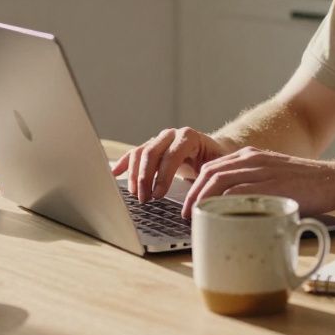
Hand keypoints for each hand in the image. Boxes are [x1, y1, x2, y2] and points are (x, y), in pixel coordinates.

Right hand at [111, 127, 233, 201]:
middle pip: (151, 153)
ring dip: (135, 175)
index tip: (158, 195)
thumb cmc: (217, 161)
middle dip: (145, 178)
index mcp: (189, 137)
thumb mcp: (219, 168)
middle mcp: (171, 135)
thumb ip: (212, 178)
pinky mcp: (151, 147)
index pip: (172, 154)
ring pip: (140, 153)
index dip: (163, 175)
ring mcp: (159, 139)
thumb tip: (204, 197)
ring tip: (135, 195)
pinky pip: (134, 153)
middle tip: (144, 199)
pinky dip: (124, 163)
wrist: (214, 150)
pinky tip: (115, 174)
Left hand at [179, 146, 334, 217]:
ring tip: (195, 217)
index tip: (190, 202)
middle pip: (209, 172)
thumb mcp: (274, 178)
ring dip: (201, 199)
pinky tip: (215, 216)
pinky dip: (221, 204)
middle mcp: (252, 159)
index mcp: (252, 156)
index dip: (196, 185)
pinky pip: (237, 192)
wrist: (333, 180)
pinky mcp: (269, 184)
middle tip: (187, 213)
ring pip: (217, 180)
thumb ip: (254, 187)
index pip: (213, 166)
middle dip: (193, 193)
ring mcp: (260, 170)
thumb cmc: (307, 185)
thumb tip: (235, 210)